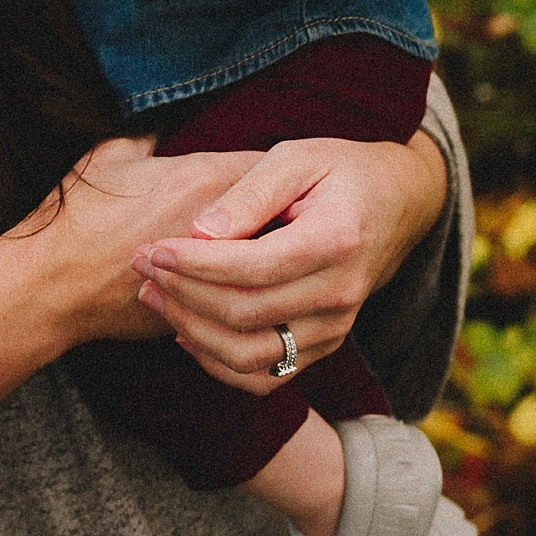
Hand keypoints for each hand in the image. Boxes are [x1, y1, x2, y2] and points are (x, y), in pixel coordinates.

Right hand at [9, 134, 265, 349]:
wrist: (50, 286)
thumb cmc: (75, 219)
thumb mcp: (110, 156)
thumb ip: (147, 134)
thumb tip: (161, 118)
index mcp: (202, 178)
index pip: (269, 169)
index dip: (278, 174)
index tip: (281, 178)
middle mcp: (218, 226)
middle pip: (283, 218)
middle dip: (287, 217)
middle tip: (292, 216)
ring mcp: (215, 272)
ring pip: (272, 265)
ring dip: (275, 259)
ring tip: (280, 256)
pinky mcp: (205, 309)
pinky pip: (247, 298)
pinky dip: (251, 292)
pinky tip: (249, 288)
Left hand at [131, 131, 448, 391]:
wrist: (395, 204)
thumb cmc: (337, 172)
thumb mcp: (294, 157)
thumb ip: (248, 193)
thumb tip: (198, 233)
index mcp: (336, 239)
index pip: (253, 268)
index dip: (195, 265)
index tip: (153, 249)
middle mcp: (341, 294)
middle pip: (244, 314)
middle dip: (182, 294)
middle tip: (140, 267)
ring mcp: (336, 328)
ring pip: (250, 356)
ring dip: (191, 331)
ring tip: (154, 297)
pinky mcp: (325, 347)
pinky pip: (264, 377)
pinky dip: (218, 363)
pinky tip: (185, 330)